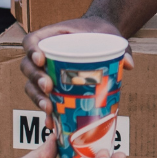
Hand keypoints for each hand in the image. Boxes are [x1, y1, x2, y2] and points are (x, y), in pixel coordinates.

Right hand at [19, 18, 133, 113]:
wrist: (100, 41)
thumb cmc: (100, 34)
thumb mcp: (110, 35)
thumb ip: (120, 46)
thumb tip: (129, 64)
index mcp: (50, 36)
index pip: (31, 41)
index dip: (31, 51)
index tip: (41, 59)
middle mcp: (42, 55)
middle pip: (27, 67)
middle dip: (35, 78)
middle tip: (49, 86)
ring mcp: (45, 73)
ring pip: (31, 86)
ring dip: (37, 98)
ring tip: (49, 108)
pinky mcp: (52, 89)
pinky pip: (43, 101)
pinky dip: (45, 113)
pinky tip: (51, 123)